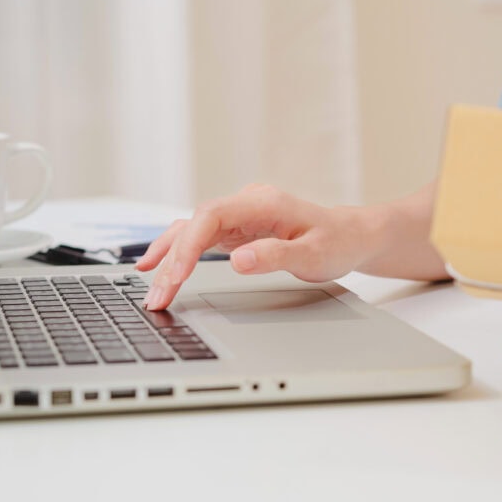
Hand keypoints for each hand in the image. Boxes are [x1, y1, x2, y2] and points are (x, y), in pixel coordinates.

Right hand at [134, 184, 382, 310]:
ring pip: (191, 231)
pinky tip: (157, 266)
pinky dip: (178, 253)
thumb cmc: (337, 242)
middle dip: (172, 261)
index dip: (189, 244)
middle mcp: (245, 204)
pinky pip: (198, 238)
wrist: (351, 235)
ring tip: (150, 288)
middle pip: (195, 225)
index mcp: (262, 203)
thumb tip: (238, 260)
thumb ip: (277, 256)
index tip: (178, 275)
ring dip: (169, 259)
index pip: (211, 216)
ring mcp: (238, 216)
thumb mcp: (314, 255)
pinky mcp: (236, 230)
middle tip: (157, 298)